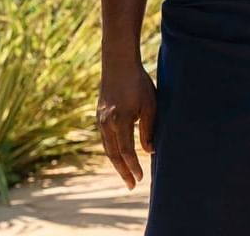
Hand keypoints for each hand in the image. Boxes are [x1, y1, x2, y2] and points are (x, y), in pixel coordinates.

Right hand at [97, 56, 156, 188]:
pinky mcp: (99, 115)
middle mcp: (107, 123)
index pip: (126, 151)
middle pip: (113, 154)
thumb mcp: (149, 104)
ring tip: (125, 174)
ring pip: (107, 147)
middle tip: (131, 185)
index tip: (140, 178)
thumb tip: (149, 151)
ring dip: (116, 163)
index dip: (133, 166)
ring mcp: (101, 119)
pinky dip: (111, 150)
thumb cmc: (138, 82)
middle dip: (123, 171)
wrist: (118, 63)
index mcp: (120, 120)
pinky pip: (105, 138)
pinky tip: (118, 155)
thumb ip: (148, 129)